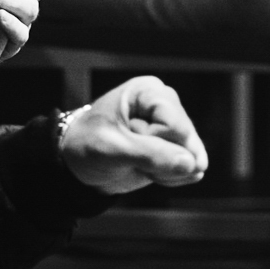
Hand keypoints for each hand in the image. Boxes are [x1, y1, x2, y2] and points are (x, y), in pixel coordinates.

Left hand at [60, 76, 208, 193]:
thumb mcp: (111, 150)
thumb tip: (192, 165)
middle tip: (130, 156)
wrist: (77, 163)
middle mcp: (166, 104)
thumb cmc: (87, 146)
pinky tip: (147, 170)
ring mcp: (173, 126)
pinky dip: (169, 177)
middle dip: (160, 159)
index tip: (125, 140)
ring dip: (164, 171)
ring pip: (192, 158)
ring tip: (137, 163)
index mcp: (148, 91)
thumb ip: (150, 155)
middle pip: (187, 142)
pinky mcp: (176, 147)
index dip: (155, 143)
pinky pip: (191, 169)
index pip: (176, 125)